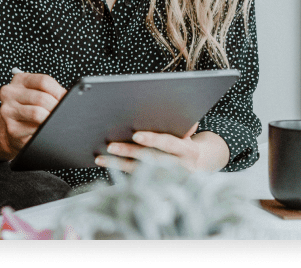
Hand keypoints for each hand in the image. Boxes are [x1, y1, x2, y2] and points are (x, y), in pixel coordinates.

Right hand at [0, 71, 66, 157]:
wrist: (12, 129)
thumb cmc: (29, 109)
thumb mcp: (36, 94)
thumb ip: (50, 92)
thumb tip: (68, 98)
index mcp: (19, 80)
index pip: (43, 81)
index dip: (59, 91)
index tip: (65, 99)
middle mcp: (10, 92)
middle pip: (42, 98)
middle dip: (56, 108)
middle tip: (62, 113)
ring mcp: (8, 110)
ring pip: (37, 113)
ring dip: (51, 119)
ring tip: (55, 121)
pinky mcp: (11, 128)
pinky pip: (34, 129)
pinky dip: (44, 130)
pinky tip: (44, 129)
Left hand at [95, 124, 230, 173]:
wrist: (199, 167)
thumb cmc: (186, 144)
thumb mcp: (188, 134)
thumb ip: (181, 125)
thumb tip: (173, 112)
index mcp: (187, 151)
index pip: (169, 143)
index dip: (153, 139)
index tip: (136, 135)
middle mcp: (179, 167)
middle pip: (151, 159)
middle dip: (129, 152)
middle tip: (111, 146)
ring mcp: (169, 180)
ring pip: (140, 173)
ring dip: (119, 165)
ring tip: (100, 158)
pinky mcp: (159, 189)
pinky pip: (137, 183)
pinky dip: (120, 175)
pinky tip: (107, 167)